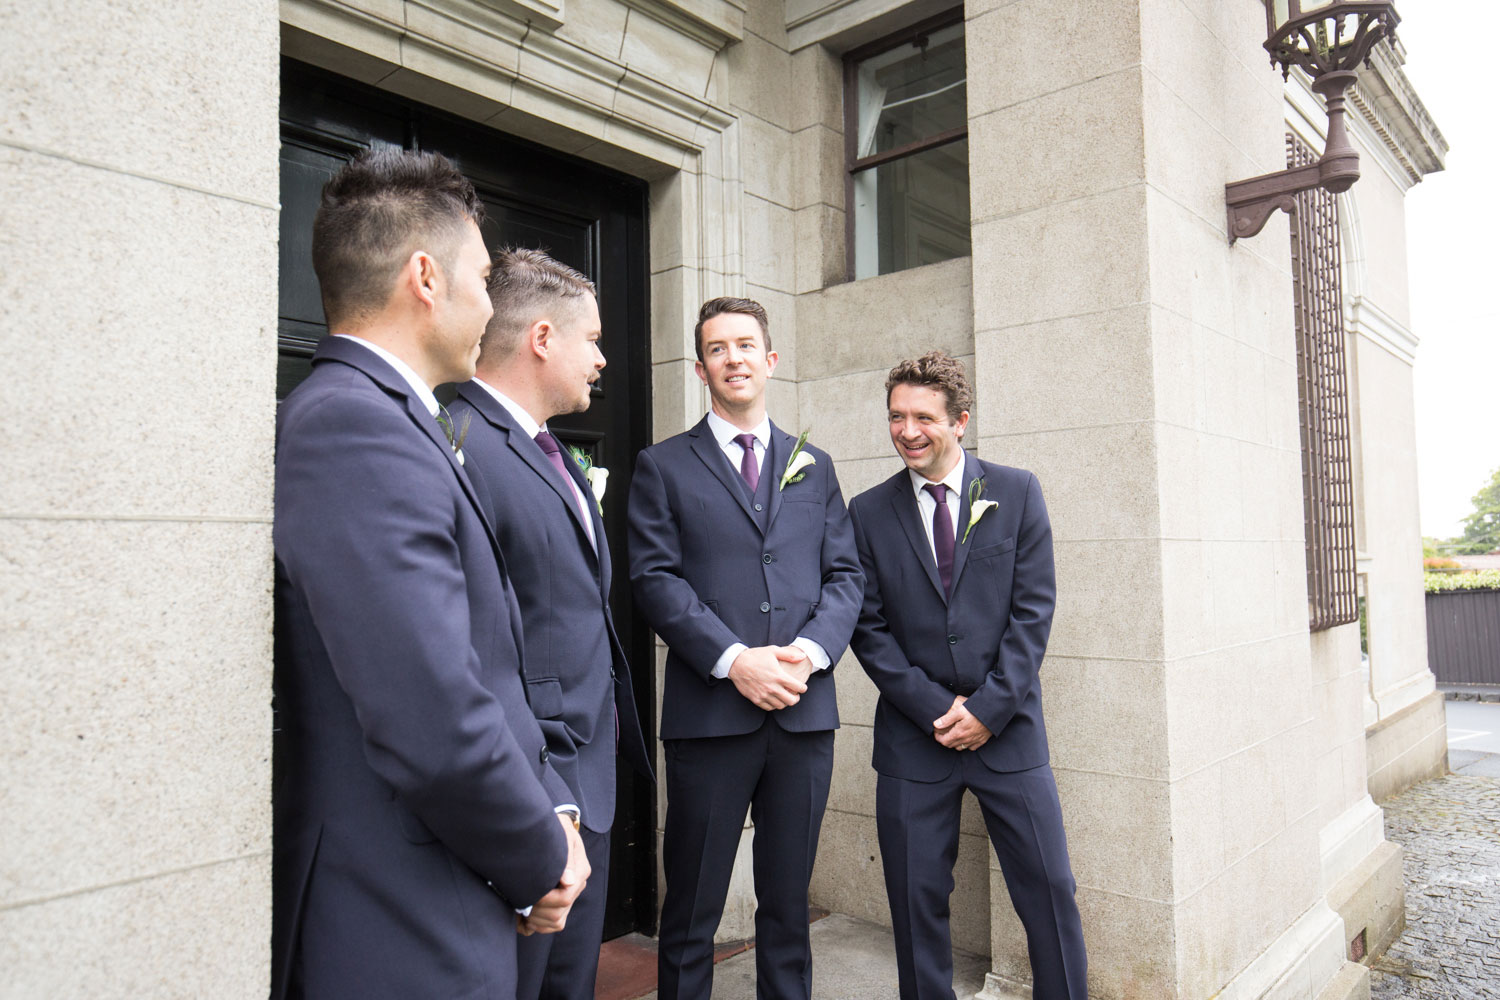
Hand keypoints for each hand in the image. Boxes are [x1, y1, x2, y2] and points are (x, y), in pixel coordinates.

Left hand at [518, 813, 590, 935]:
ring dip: (534, 920)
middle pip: (559, 914)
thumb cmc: (556, 829)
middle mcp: (577, 886)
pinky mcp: (561, 902)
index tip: (526, 893)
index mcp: (580, 871)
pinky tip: (521, 917)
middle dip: (536, 911)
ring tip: (518, 907)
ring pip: (555, 923)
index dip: (545, 899)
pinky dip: (535, 925)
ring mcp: (570, 896)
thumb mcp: (562, 835)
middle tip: (517, 900)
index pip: (565, 897)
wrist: (556, 828)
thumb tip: (568, 881)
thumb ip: (566, 857)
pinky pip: (552, 925)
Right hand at [728, 646, 807, 709]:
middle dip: (796, 698)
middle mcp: (772, 688)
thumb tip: (803, 657)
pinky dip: (774, 705)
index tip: (802, 687)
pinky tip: (774, 699)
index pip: (798, 688)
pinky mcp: (756, 699)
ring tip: (784, 696)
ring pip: (781, 706)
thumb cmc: (755, 656)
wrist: (736, 663)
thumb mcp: (773, 651)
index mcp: (779, 676)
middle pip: (791, 701)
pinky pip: (769, 708)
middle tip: (795, 695)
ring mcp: (763, 695)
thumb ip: (789, 655)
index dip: (803, 688)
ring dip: (785, 702)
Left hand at [933, 696, 991, 751]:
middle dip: (945, 740)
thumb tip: (936, 725)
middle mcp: (966, 740)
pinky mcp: (982, 740)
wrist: (993, 712)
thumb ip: (946, 719)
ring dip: (954, 743)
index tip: (936, 732)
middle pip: (951, 745)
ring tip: (953, 735)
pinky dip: (966, 745)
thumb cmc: (976, 710)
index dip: (938, 737)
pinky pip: (971, 747)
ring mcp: (974, 741)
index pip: (944, 741)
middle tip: (943, 733)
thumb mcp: (959, 711)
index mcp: (959, 733)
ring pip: (960, 747)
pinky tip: (965, 738)